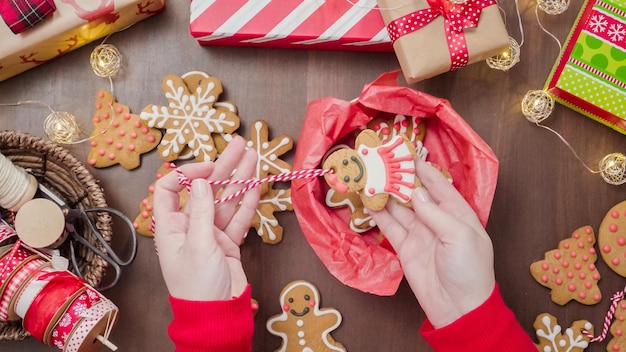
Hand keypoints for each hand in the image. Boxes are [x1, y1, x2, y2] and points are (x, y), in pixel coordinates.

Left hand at [153, 136, 260, 300]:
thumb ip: (202, 212)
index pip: (171, 190)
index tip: (208, 167)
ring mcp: (211, 234)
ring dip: (240, 179)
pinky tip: (256, 185)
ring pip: (226, 200)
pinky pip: (239, 218)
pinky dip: (248, 202)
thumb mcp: (197, 246)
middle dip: (223, 167)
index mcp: (171, 227)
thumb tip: (202, 182)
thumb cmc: (197, 286)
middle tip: (239, 145)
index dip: (188, 174)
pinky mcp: (228, 243)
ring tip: (253, 157)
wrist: (217, 315)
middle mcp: (190, 226)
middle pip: (206, 189)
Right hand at [369, 158, 494, 327]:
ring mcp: (419, 233)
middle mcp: (437, 220)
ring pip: (399, 208)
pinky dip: (378, 214)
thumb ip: (435, 212)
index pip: (439, 186)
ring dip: (386, 193)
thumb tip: (415, 192)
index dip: (424, 170)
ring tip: (370, 177)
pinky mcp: (404, 247)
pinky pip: (390, 226)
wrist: (459, 308)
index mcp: (457, 213)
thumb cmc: (469, 269)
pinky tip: (367, 201)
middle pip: (415, 194)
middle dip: (400, 178)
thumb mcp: (459, 235)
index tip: (408, 154)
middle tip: (382, 162)